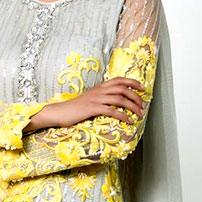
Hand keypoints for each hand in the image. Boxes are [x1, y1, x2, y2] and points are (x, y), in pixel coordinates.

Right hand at [25, 77, 145, 131]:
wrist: (59, 112)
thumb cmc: (74, 109)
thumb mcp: (89, 100)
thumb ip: (101, 98)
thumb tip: (113, 103)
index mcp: (99, 87)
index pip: (119, 80)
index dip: (133, 82)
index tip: (142, 89)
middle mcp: (99, 91)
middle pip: (123, 88)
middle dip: (136, 96)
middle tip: (142, 105)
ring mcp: (96, 99)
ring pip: (120, 99)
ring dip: (132, 106)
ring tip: (139, 114)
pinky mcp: (92, 109)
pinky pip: (111, 111)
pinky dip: (122, 115)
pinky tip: (128, 121)